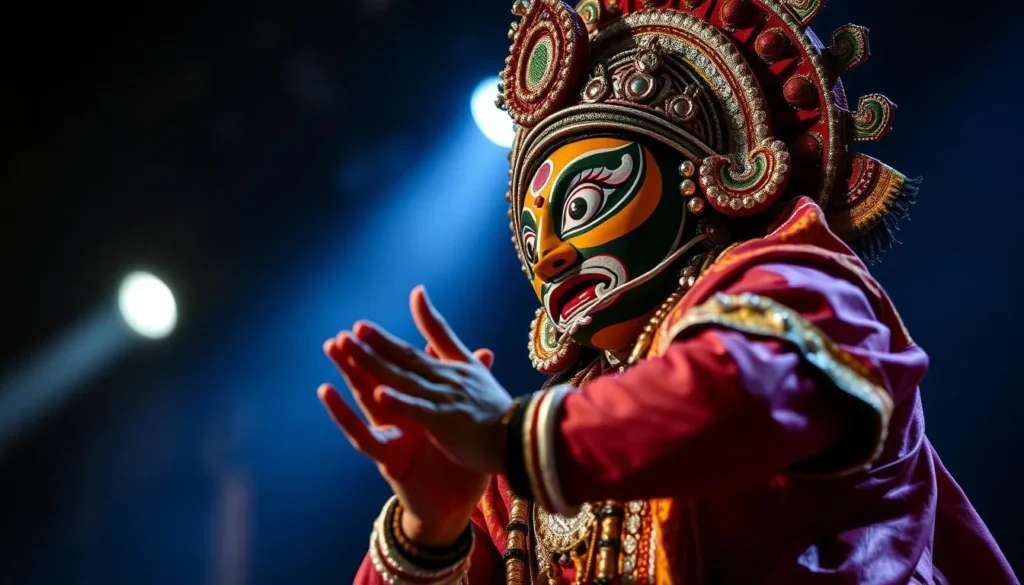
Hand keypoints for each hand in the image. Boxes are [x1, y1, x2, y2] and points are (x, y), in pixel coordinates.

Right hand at [318, 331, 493, 545]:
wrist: (456, 507)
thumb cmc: (459, 465)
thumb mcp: (465, 422)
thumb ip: (468, 388)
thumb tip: (485, 351)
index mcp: (419, 408)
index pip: (402, 373)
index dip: (387, 350)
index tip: (371, 326)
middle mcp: (400, 420)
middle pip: (378, 380)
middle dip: (360, 356)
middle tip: (341, 331)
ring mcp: (391, 436)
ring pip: (365, 399)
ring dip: (348, 373)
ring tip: (332, 349)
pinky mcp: (387, 458)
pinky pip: (363, 436)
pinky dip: (345, 416)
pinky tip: (328, 393)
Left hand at [345, 286, 514, 474]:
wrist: (524, 440)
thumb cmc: (500, 411)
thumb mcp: (480, 374)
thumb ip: (462, 352)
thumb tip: (462, 338)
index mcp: (456, 369)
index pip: (427, 343)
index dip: (404, 328)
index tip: (376, 316)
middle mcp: (447, 378)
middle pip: (406, 358)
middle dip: (376, 343)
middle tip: (352, 329)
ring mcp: (445, 398)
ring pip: (404, 378)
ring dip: (375, 364)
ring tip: (351, 352)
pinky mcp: (446, 421)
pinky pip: (419, 410)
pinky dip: (399, 402)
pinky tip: (378, 395)